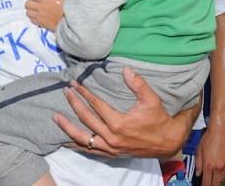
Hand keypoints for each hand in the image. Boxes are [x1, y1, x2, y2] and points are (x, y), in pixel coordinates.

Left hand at [25, 0, 64, 30]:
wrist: (71, 22)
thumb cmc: (68, 9)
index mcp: (45, 0)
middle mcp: (41, 8)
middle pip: (27, 4)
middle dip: (30, 2)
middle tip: (35, 3)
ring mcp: (40, 17)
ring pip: (28, 13)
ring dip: (31, 11)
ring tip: (36, 10)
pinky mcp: (41, 24)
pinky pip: (32, 21)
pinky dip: (34, 18)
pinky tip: (39, 17)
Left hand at [53, 67, 198, 157]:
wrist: (169, 142)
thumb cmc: (160, 120)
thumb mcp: (152, 100)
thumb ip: (138, 84)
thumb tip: (126, 70)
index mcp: (119, 123)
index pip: (96, 105)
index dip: (84, 93)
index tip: (74, 83)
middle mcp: (112, 137)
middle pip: (86, 119)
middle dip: (74, 104)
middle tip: (65, 92)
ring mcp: (110, 147)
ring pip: (83, 139)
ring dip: (68, 128)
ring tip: (56, 118)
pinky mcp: (111, 153)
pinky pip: (90, 151)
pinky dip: (77, 145)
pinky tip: (67, 139)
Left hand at [195, 125, 224, 185]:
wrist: (221, 130)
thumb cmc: (209, 138)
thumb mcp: (198, 151)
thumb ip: (198, 164)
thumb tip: (198, 173)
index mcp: (208, 165)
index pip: (206, 182)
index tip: (203, 185)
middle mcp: (218, 167)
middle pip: (216, 184)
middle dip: (211, 184)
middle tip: (209, 183)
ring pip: (223, 180)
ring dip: (218, 180)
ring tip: (215, 177)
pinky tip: (222, 171)